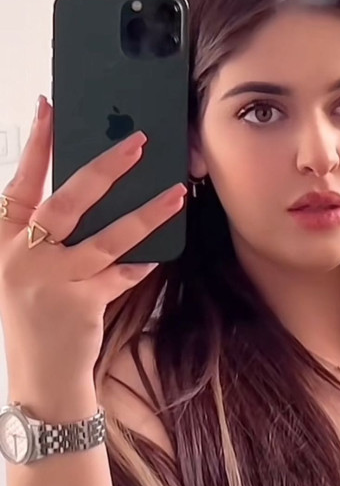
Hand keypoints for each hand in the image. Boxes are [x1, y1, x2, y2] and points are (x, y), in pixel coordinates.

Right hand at [0, 95, 186, 388]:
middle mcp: (21, 255)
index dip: (35, 144)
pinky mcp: (80, 302)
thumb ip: (48, 235)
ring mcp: (50, 279)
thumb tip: (92, 192)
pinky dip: (142, 261)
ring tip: (176, 193)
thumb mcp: (26, 271)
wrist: (41, 378)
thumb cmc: (36, 318)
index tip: (49, 107)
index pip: (19, 182)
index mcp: (3, 240)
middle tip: (137, 141)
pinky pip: (122, 273)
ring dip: (146, 213)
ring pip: (107, 236)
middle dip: (104, 166)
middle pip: (67, 199)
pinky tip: (160, 249)